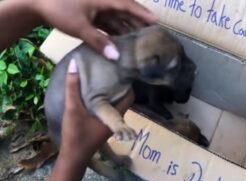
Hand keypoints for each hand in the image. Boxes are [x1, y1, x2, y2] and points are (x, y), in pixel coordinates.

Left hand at [34, 0, 157, 59]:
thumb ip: (99, 41)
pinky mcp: (91, 14)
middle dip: (138, 23)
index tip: (157, 22)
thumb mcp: (80, 27)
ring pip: (117, 18)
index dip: (143, 14)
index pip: (129, 5)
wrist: (37, 3)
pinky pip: (107, 23)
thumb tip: (116, 57)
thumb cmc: (59, 9)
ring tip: (138, 41)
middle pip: (126, 12)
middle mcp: (103, 1)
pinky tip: (120, 42)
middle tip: (151, 35)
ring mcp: (97, 7)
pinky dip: (114, 32)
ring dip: (127, 29)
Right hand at [46, 59, 133, 180]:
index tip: (119, 70)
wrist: (72, 157)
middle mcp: (115, 119)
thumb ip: (73, 88)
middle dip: (117, 85)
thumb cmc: (76, 134)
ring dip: (109, 93)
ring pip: (114, 104)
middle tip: (109, 71)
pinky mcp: (102, 126)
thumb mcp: (73, 109)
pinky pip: (106, 109)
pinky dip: (103, 100)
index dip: (127, 83)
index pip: (129, 96)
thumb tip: (74, 64)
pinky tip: (93, 93)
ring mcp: (109, 124)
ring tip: (101, 78)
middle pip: (121, 98)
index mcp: (115, 115)